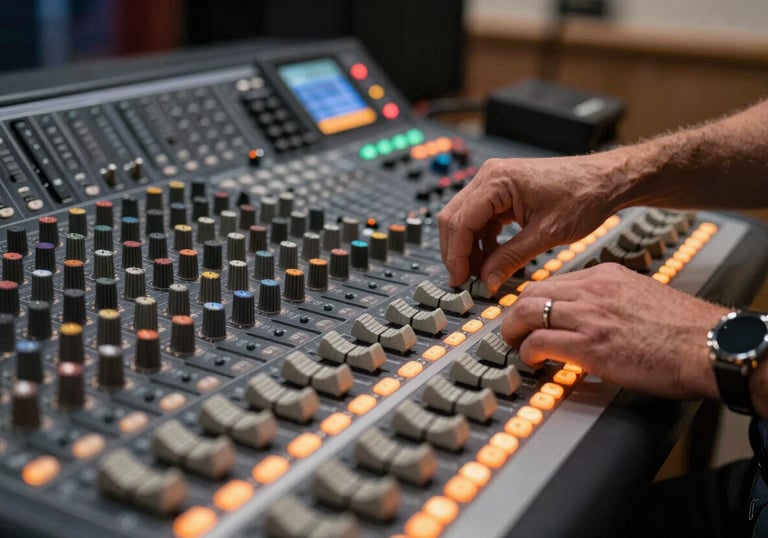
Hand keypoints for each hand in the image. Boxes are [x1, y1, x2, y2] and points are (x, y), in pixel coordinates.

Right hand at [437, 152, 631, 292]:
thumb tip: (487, 281)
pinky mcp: (502, 192)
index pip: (461, 221)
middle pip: (454, 218)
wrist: (606, 180)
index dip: (456, 255)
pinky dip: (481, 240)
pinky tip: (492, 260)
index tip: (459, 280)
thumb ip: (511, 258)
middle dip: (456, 252)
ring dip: (468, 248)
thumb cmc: (584, 195)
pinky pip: (480, 219)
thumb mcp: (546, 234)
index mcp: (497, 180)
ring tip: (480, 274)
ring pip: (464, 219)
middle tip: (463, 280)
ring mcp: (494, 183)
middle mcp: (490, 176)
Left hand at [502, 263, 727, 399]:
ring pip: (527, 313)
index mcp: (606, 276)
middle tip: (512, 329)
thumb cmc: (684, 328)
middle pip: (532, 292)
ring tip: (515, 345)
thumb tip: (593, 313)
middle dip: (516, 312)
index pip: (553, 281)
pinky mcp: (589, 346)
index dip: (535, 299)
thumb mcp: (642, 294)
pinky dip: (528, 352)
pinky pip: (540, 342)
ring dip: (514, 332)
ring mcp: (589, 316)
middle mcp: (593, 290)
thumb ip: (612, 298)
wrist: (709, 345)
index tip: (529, 313)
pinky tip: (532, 360)